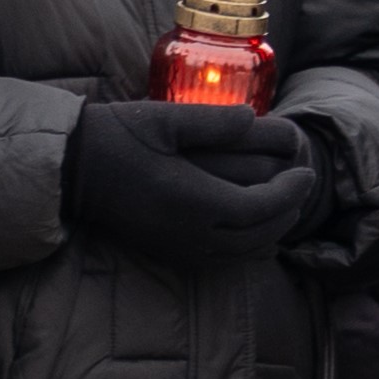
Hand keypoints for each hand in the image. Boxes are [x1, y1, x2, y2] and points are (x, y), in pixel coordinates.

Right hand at [60, 101, 325, 268]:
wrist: (72, 171)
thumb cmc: (117, 137)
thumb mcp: (164, 118)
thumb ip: (212, 121)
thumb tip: (253, 119)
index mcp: (192, 198)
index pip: (261, 206)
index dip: (291, 191)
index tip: (305, 171)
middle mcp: (189, 231)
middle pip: (259, 234)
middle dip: (287, 210)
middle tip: (300, 185)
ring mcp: (178, 246)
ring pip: (243, 252)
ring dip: (271, 231)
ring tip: (283, 206)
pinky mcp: (168, 252)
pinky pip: (221, 260)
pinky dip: (247, 246)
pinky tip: (252, 229)